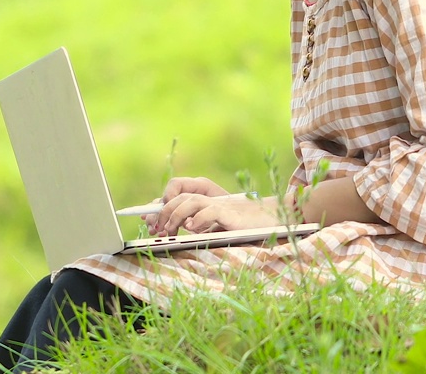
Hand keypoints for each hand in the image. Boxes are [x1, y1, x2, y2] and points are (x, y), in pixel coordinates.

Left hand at [146, 193, 284, 235]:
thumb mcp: (221, 226)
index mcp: (208, 199)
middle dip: (163, 212)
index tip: (147, 221)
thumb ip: (203, 225)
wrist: (278, 219)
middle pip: (180, 195)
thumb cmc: (249, 225)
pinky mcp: (233, 214)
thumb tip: (180, 230)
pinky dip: (199, 219)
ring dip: (175, 214)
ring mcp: (222, 204)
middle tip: (156, 230)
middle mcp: (212, 198)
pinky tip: (191, 229)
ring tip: (169, 231)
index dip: (160, 206)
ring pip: (191, 200)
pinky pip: (211, 211)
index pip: (177, 194)